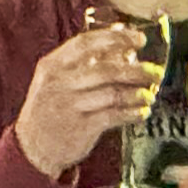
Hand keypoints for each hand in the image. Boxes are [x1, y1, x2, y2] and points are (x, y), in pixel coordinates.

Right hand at [14, 24, 161, 179]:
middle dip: (137, 70)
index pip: (86, 43)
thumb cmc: (50, 110)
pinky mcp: (81, 128)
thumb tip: (121, 48)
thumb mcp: (55, 81)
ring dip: (138, 94)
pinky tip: (142, 113)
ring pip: (113, 93)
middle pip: (106, 70)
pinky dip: (132, 113)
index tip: (139, 39)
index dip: (115, 38)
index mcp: (52, 65)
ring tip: (150, 94)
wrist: (32, 149)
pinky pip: (114, 116)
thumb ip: (82, 64)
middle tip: (156, 72)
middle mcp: (60, 83)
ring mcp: (70, 106)